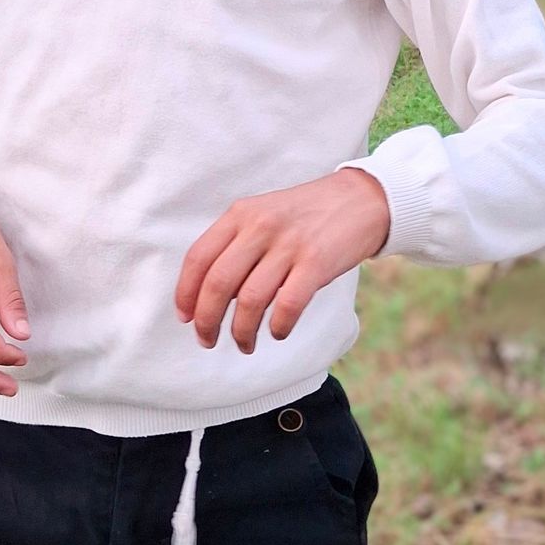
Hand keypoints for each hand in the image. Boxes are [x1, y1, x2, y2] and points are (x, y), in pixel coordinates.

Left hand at [174, 167, 391, 354]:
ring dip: (241, 331)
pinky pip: (287, 305)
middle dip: (207, 320)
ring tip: (244, 344)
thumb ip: (236, 246)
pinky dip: (277, 326)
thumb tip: (209, 296)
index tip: (185, 318)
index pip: (199, 257)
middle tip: (207, 340)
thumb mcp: (263, 216)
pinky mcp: (316, 262)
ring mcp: (288, 244)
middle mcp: (260, 227)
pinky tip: (277, 332)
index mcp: (241, 214)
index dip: (186, 292)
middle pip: (218, 283)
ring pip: (249, 300)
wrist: (359, 200)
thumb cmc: (304, 216)